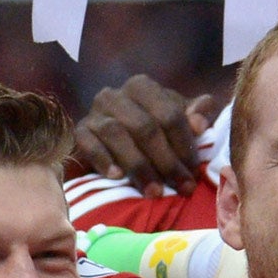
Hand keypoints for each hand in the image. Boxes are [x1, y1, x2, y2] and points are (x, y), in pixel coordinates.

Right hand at [71, 74, 215, 196]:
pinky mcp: (78, 132)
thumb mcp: (181, 116)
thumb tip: (199, 124)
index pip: (169, 114)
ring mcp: (94, 113)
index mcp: (143, 86)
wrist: (116, 138)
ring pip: (117, 136)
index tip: (193, 171)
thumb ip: (199, 113)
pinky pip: (88, 145)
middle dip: (166, 161)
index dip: (185, 144)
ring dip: (139, 166)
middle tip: (180, 187)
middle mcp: (115, 95)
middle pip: (145, 127)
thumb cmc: (157, 126)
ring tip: (155, 191)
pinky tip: (117, 177)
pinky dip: (104, 161)